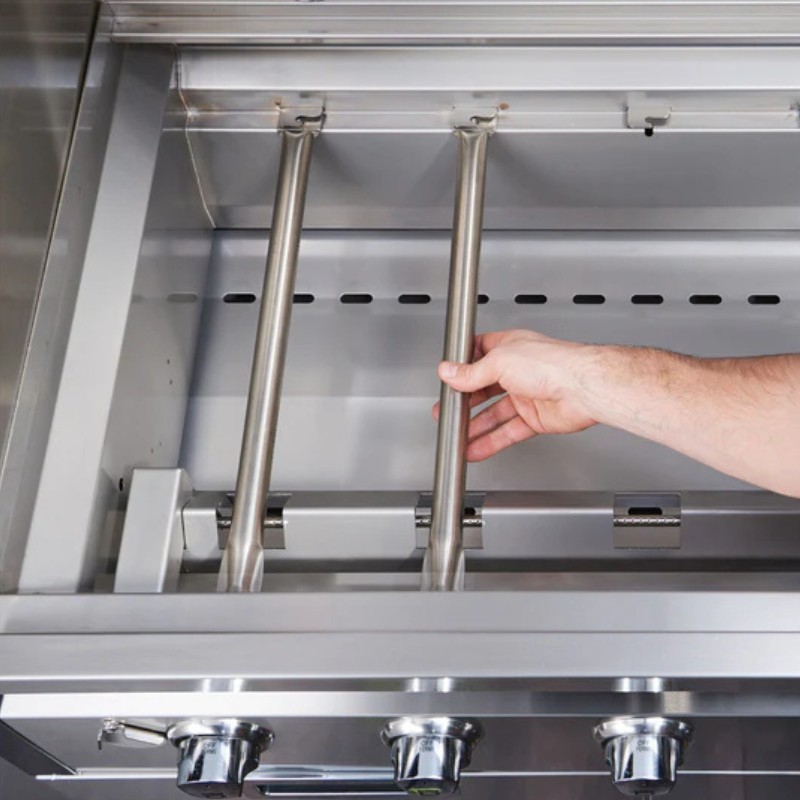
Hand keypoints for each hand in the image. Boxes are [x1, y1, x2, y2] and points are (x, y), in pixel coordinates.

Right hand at [433, 329, 598, 461]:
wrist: (583, 388)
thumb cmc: (553, 364)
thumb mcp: (499, 362)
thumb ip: (471, 372)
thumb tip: (449, 372)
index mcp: (510, 348)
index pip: (479, 354)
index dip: (463, 366)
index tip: (448, 377)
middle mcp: (519, 371)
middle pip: (485, 388)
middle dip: (465, 402)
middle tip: (447, 411)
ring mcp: (527, 395)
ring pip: (495, 414)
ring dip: (475, 426)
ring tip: (457, 436)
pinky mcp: (535, 419)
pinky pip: (507, 432)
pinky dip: (491, 442)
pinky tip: (476, 448)